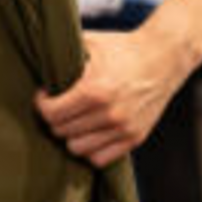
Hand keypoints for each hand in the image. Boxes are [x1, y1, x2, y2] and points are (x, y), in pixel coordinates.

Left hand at [33, 0, 201, 166]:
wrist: (164, 56)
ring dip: (71, 135)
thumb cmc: (123, 47)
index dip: (42, 104)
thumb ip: (63, 51)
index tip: (45, 95)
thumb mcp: (90, 43)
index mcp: (94, 90)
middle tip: (59, 105)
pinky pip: (100, 158)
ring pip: (78, 149)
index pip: (51, 114)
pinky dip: (90, 148)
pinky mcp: (135, 138)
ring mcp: (123, 128)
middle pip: (61, 132)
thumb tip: (37, 55)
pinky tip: (90, 131)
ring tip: (74, 119)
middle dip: (54, 118)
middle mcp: (109, 114)